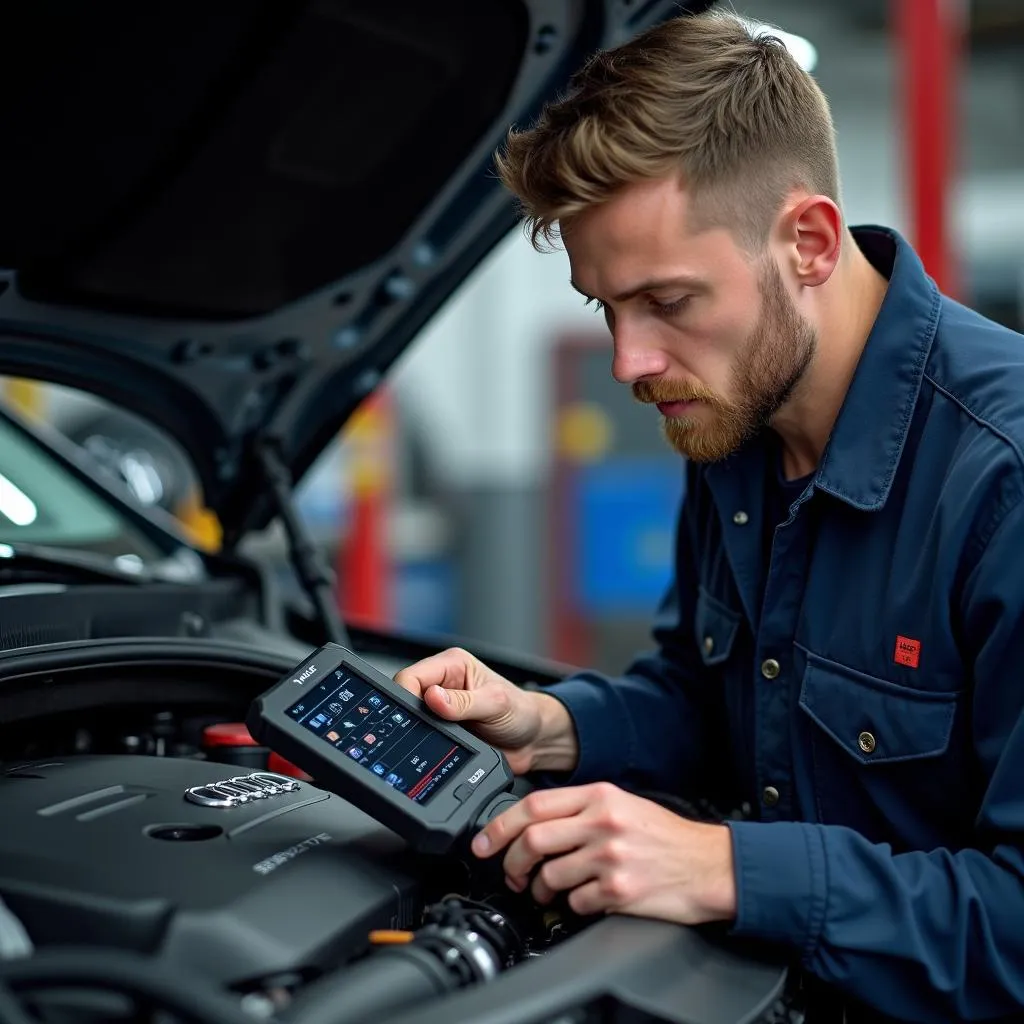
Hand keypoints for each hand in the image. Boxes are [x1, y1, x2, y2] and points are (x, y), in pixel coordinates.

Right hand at [393, 648, 577, 773]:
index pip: (413, 675)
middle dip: (411, 714)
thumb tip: (433, 698)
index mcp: (453, 664)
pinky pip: (421, 735)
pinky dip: (424, 743)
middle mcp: (443, 683)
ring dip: (418, 730)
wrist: (533, 740)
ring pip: (411, 718)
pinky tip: (436, 748)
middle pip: (406, 696)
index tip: (412, 715)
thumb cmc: (521, 711)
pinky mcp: (441, 729)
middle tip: (426, 730)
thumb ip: (464, 702)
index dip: (407, 694)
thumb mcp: (496, 704)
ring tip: (438, 738)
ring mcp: (440, 708)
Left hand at [472, 782, 736, 924]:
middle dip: (511, 863)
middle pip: (533, 840)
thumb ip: (580, 809)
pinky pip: (575, 902)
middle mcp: (603, 822)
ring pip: (550, 875)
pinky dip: (570, 906)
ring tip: (546, 891)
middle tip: (512, 874)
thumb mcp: (622, 804)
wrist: (709, 865)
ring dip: (540, 889)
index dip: (500, 825)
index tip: (484, 843)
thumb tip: (533, 823)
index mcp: (600, 796)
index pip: (534, 805)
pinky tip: (581, 900)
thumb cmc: (665, 837)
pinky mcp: (619, 890)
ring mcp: (610, 857)